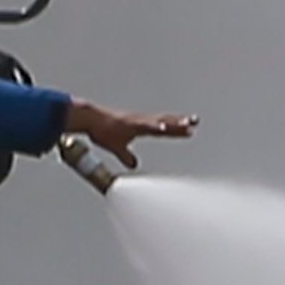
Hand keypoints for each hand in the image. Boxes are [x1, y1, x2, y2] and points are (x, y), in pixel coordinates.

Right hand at [59, 101, 193, 168]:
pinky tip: (163, 127)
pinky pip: (144, 125)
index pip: (163, 128)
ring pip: (159, 121)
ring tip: (187, 124)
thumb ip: (126, 156)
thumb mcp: (117, 147)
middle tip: (196, 122)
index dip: (176, 128)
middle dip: (181, 122)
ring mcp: (137, 121)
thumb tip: (133, 165)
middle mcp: (142, 122)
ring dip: (173, 122)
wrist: (89, 120)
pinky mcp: (129, 122)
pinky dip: (154, 126)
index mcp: (140, 126)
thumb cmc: (102, 130)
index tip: (190, 130)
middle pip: (166, 121)